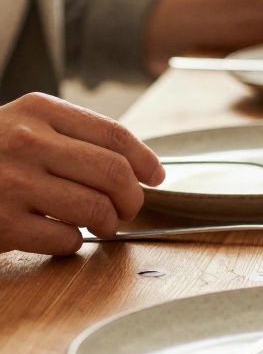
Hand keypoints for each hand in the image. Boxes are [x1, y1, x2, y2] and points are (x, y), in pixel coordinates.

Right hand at [0, 94, 164, 255]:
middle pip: (114, 174)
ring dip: (107, 223)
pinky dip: (72, 242)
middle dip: (132, 198)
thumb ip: (71, 137)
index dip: (145, 160)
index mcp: (37, 111)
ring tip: (98, 225)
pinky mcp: (2, 222)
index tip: (155, 176)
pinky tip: (58, 234)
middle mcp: (26, 141)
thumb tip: (138, 165)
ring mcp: (12, 182)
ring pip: (96, 208)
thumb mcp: (21, 125)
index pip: (114, 135)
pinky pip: (65, 238)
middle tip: (128, 209)